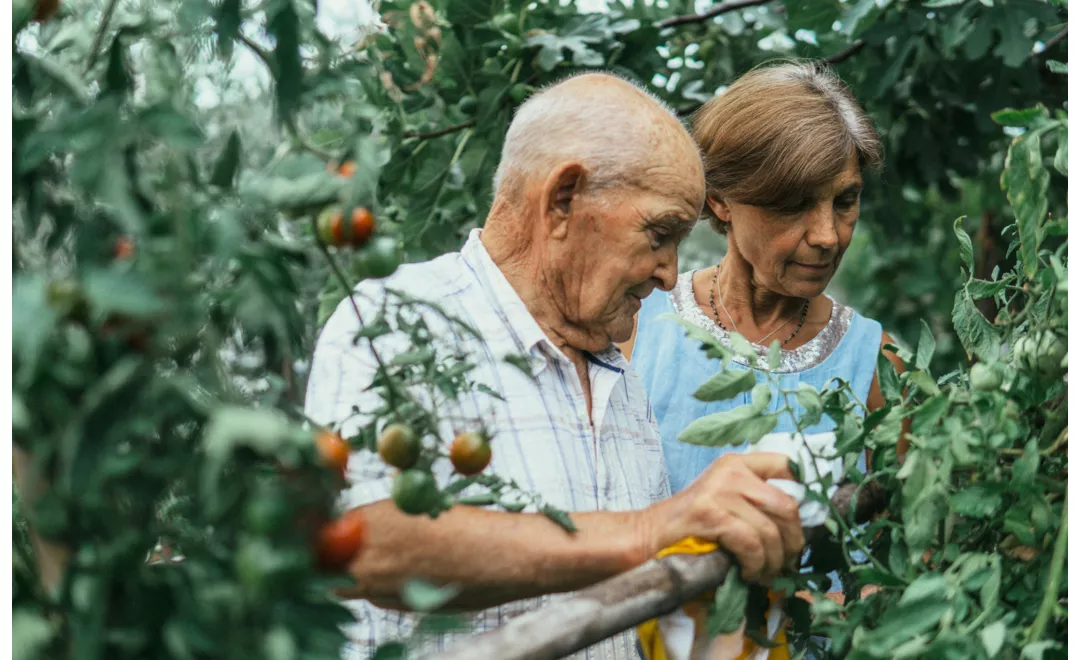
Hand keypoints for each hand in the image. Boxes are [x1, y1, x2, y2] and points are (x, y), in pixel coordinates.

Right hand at [644, 453, 803, 583]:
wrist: (648, 535)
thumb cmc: (691, 525)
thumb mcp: (726, 501)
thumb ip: (756, 501)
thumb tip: (801, 526)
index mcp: (737, 462)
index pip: (786, 464)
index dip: (805, 492)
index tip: (803, 522)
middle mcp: (731, 470)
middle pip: (786, 504)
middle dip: (793, 540)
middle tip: (788, 561)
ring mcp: (720, 490)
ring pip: (769, 529)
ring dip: (773, 560)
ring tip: (765, 574)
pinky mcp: (710, 513)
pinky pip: (750, 543)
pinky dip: (755, 564)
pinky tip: (748, 573)